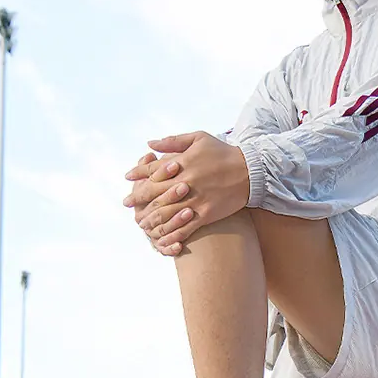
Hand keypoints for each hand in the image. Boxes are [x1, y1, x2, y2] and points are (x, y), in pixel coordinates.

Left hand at [123, 132, 249, 254]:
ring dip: (151, 220)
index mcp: (181, 162)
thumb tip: (150, 144)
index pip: (152, 169)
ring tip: (141, 224)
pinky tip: (163, 239)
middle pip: (154, 193)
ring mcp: (194, 200)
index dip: (138, 173)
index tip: (127, 178)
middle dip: (138, 199)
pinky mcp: (205, 214)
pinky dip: (172, 234)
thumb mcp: (199, 138)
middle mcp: (185, 182)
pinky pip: (184, 227)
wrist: (251, 171)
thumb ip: (173, 141)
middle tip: (126, 204)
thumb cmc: (223, 152)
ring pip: (166, 213)